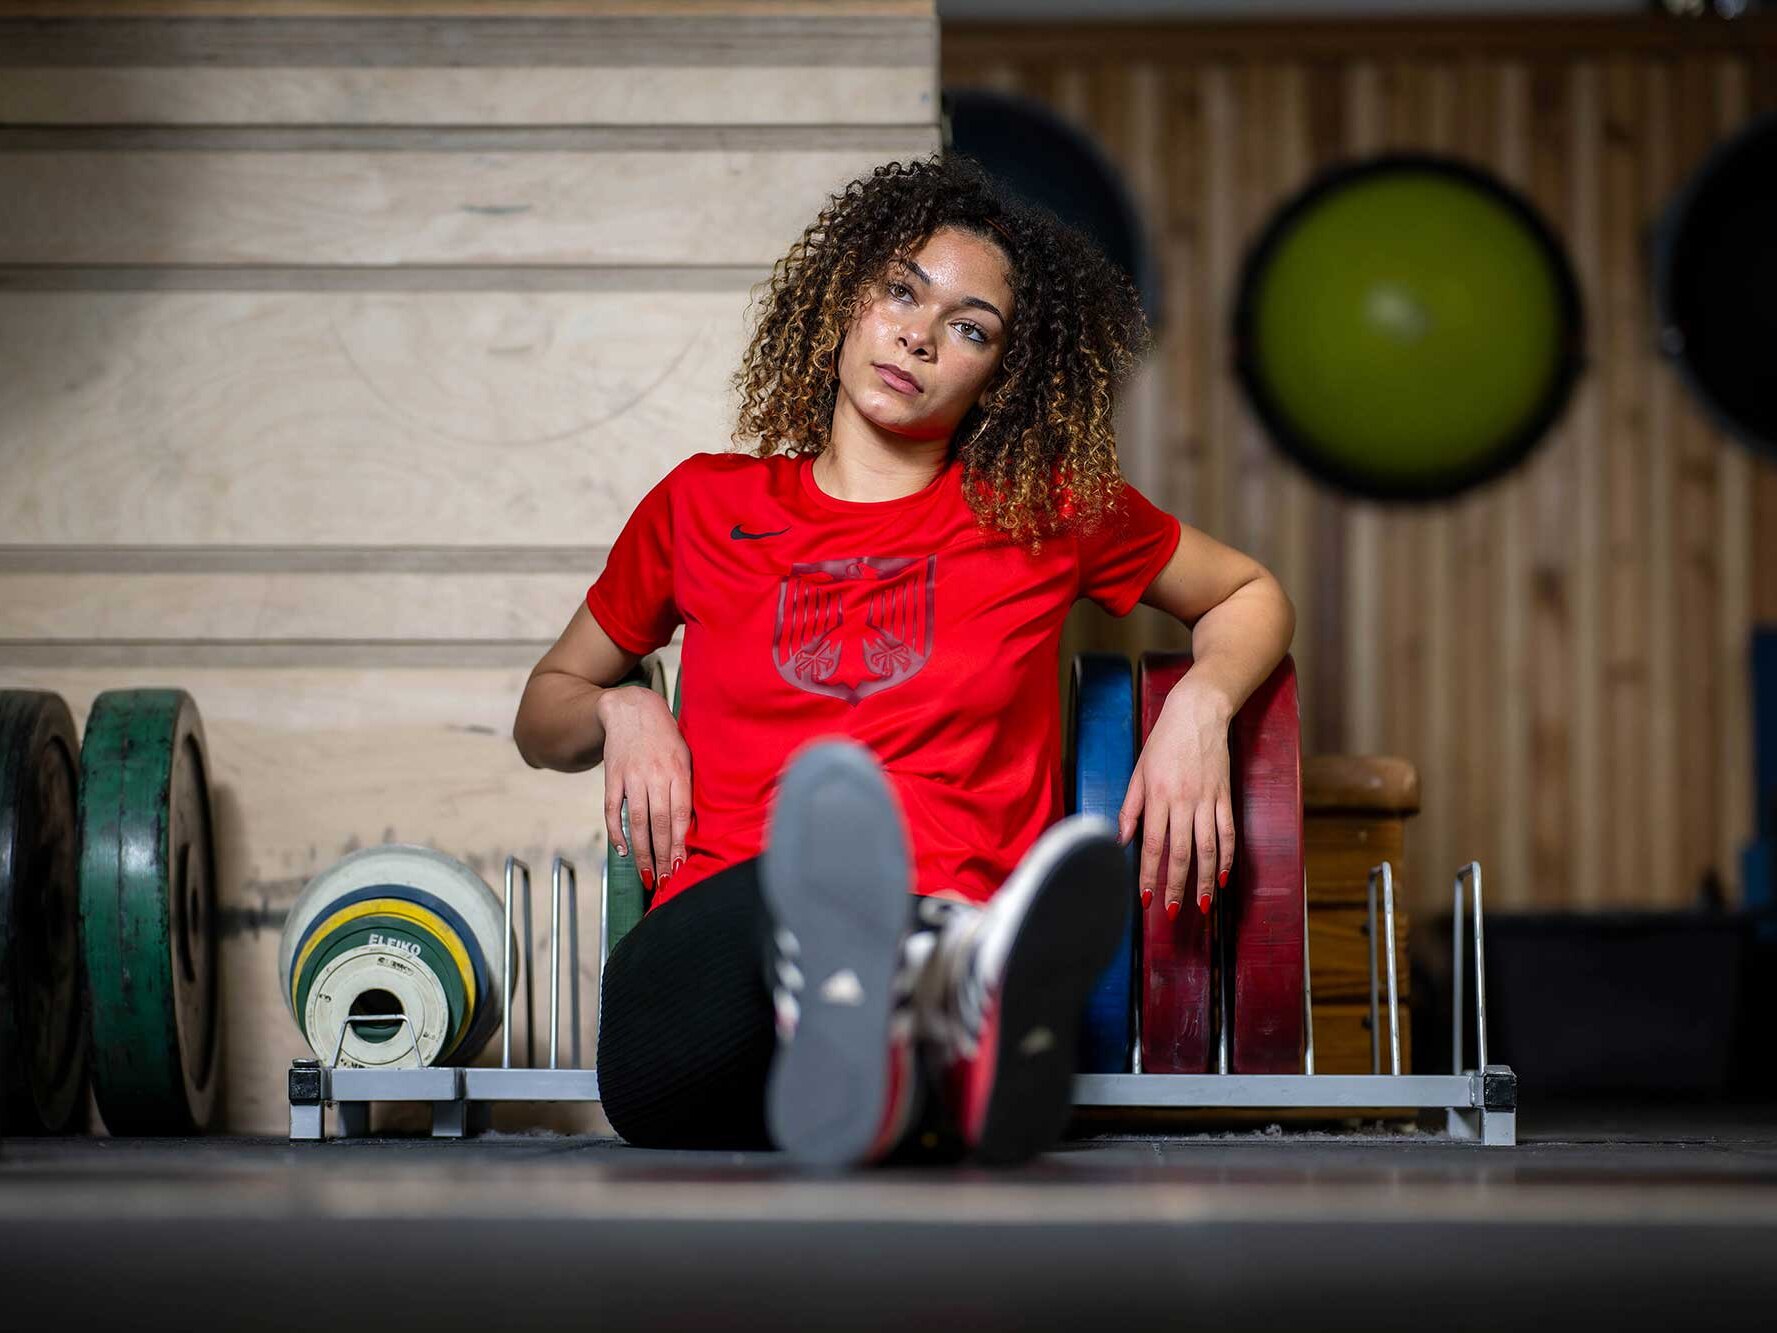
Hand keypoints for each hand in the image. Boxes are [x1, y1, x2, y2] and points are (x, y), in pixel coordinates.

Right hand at [598, 686, 691, 895]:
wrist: (633, 709)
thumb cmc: (666, 737)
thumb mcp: (686, 757)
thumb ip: (687, 788)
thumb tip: (689, 826)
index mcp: (679, 772)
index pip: (680, 817)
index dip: (679, 845)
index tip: (680, 868)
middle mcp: (656, 776)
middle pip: (659, 824)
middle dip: (662, 857)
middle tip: (663, 881)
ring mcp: (632, 777)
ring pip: (638, 822)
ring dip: (642, 852)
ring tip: (646, 874)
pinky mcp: (613, 777)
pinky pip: (613, 810)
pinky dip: (617, 832)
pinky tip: (623, 851)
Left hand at [1115, 682, 1234, 919]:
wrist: (1199, 713)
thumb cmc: (1164, 741)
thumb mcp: (1139, 770)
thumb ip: (1130, 807)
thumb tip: (1121, 839)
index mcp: (1157, 795)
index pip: (1151, 844)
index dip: (1148, 875)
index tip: (1145, 898)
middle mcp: (1183, 801)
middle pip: (1181, 852)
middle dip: (1177, 885)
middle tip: (1173, 911)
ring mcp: (1207, 799)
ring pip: (1208, 848)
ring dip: (1205, 879)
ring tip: (1202, 904)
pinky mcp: (1225, 795)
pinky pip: (1228, 832)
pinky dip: (1227, 857)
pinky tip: (1223, 876)